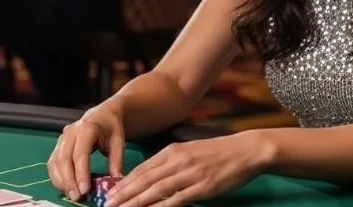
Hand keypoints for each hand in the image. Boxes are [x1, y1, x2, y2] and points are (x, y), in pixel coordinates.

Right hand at [47, 104, 125, 201]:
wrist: (102, 115)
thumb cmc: (110, 127)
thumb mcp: (118, 141)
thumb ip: (117, 160)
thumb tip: (115, 180)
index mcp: (87, 128)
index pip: (80, 153)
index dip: (81, 173)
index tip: (85, 190)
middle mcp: (70, 132)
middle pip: (64, 159)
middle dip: (69, 180)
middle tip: (77, 197)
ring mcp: (62, 138)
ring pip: (55, 162)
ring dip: (61, 181)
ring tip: (72, 195)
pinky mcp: (58, 146)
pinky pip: (52, 163)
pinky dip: (57, 177)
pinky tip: (65, 188)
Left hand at [105, 133, 267, 206]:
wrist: (245, 150)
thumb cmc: (217, 152)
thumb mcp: (190, 151)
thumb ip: (171, 162)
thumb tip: (151, 176)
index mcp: (173, 151)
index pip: (142, 168)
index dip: (124, 183)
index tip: (110, 193)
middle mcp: (178, 161)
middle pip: (144, 180)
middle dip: (124, 194)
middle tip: (107, 205)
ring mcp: (190, 174)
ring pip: (156, 190)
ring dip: (136, 202)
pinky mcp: (202, 187)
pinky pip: (177, 199)